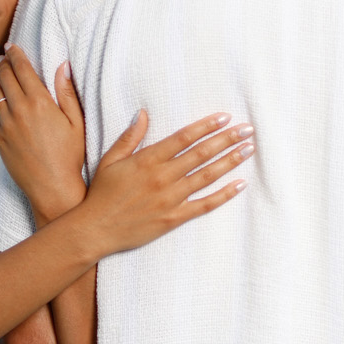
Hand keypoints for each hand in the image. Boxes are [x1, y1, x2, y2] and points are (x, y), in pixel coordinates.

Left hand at [0, 48, 87, 225]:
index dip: (15, 54)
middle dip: (5, 64)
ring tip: (4, 77)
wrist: (52, 187)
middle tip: (5, 57)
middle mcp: (19, 111)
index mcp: (39, 102)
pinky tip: (1, 102)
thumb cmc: (69, 156)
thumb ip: (66, 92)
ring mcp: (6, 125)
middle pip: (5, 77)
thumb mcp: (76, 122)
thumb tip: (63, 65)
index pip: (22, 69)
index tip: (12, 46)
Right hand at [79, 109, 252, 258]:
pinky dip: (223, 195)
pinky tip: (240, 185)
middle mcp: (162, 177)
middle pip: (201, 154)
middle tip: (247, 129)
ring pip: (207, 176)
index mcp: (147, 160)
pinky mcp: (173, 218)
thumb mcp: (110, 160)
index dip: (206, 126)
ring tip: (248, 149)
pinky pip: (204, 205)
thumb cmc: (101, 194)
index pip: (184, 138)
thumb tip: (144, 114)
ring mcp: (170, 199)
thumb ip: (130, 137)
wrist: (95, 229)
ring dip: (230, 161)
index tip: (225, 117)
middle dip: (227, 139)